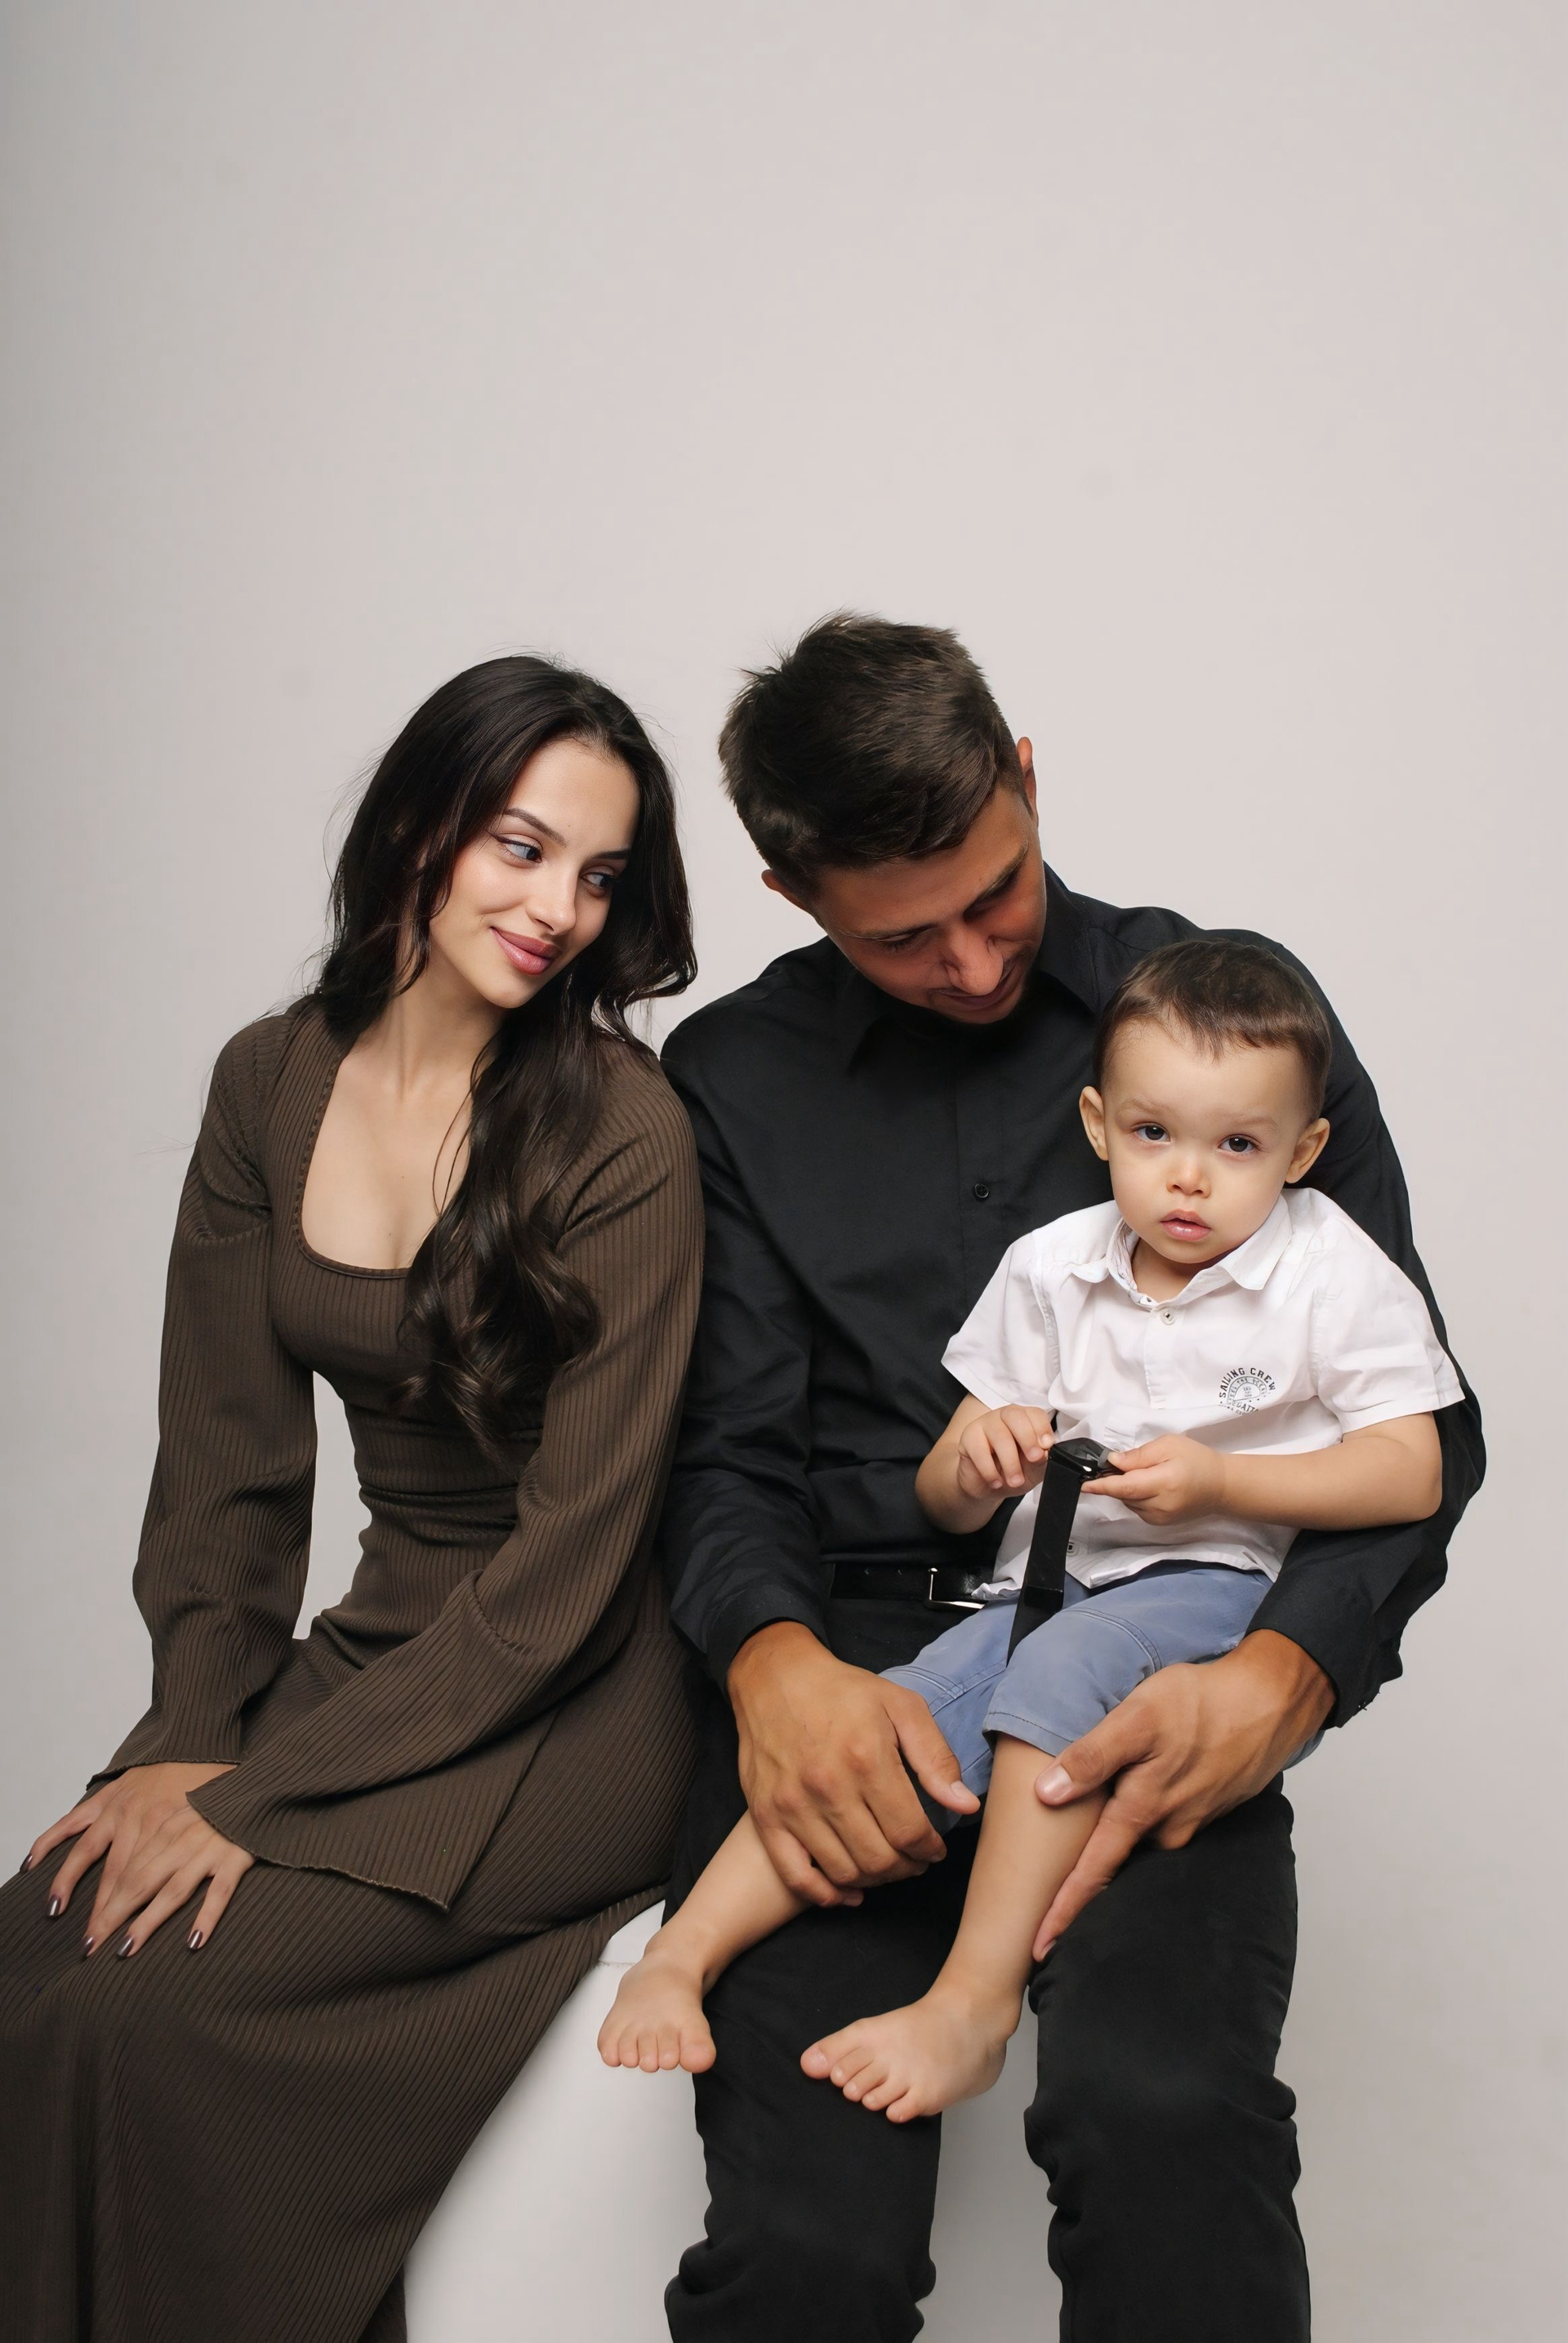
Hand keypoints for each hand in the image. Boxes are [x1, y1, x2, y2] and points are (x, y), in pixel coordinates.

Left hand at [24, 1762, 249, 1953]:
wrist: (258, 1784)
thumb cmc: (214, 1801)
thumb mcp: (175, 1809)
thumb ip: (150, 1836)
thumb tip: (119, 1875)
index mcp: (162, 1827)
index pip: (123, 1869)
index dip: (101, 1902)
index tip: (87, 1933)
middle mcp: (180, 1839)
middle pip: (139, 1882)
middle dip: (112, 1916)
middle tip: (91, 1948)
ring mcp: (209, 1849)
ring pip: (173, 1890)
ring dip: (148, 1921)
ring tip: (126, 1949)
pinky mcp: (237, 1857)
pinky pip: (220, 1891)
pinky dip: (207, 1916)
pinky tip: (194, 1941)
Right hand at [727, 1623, 979, 1905]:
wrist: (774, 1677)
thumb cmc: (843, 1691)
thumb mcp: (901, 1706)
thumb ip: (935, 1757)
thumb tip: (966, 1805)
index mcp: (866, 1758)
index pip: (909, 1832)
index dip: (930, 1850)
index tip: (936, 1848)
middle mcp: (828, 1787)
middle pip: (879, 1859)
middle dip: (907, 1867)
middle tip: (915, 1859)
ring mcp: (793, 1805)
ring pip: (844, 1872)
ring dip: (875, 1880)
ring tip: (887, 1866)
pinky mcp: (766, 1816)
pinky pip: (796, 1876)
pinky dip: (825, 1896)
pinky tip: (848, 1892)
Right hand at [955, 1406, 1054, 1501]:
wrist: (985, 1485)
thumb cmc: (1012, 1472)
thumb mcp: (1033, 1470)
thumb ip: (1041, 1461)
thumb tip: (1044, 1453)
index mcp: (1025, 1419)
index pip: (1035, 1414)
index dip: (1042, 1428)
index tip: (1046, 1446)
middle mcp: (1004, 1416)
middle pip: (1015, 1417)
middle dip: (1027, 1439)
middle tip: (1034, 1459)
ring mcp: (984, 1424)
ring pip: (999, 1434)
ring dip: (1010, 1462)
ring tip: (1015, 1481)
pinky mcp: (968, 1437)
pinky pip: (979, 1449)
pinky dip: (989, 1470)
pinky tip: (996, 1482)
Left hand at [1028, 1630, 1332, 1957]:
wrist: (1271, 1702)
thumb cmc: (1202, 1704)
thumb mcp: (1136, 1719)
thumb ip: (1092, 1757)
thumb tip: (1046, 1794)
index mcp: (1144, 1811)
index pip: (1094, 1871)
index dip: (1064, 1909)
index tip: (1038, 1948)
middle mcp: (1169, 1827)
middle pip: (1118, 1860)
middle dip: (1087, 1879)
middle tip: (1052, 1900)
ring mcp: (1192, 1818)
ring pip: (1144, 1839)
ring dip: (1120, 1841)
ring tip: (1088, 1849)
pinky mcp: (1206, 1804)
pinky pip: (1165, 1821)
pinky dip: (1146, 1816)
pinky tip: (1136, 1800)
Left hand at [1085, 1433, 1224, 1525]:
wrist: (1221, 1486)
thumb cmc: (1196, 1459)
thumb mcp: (1168, 1445)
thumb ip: (1139, 1456)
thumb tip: (1113, 1462)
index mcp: (1163, 1483)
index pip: (1125, 1487)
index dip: (1102, 1486)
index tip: (1084, 1484)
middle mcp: (1160, 1506)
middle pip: (1124, 1495)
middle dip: (1115, 1481)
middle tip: (1122, 1465)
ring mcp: (1160, 1518)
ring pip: (1128, 1502)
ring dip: (1126, 1489)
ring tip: (1145, 1474)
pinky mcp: (1160, 1523)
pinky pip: (1137, 1509)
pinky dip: (1135, 1497)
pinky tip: (1148, 1486)